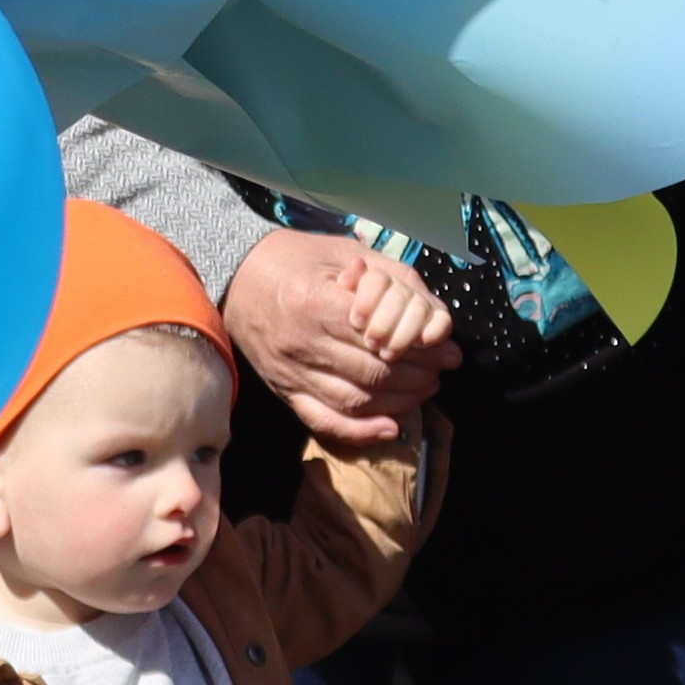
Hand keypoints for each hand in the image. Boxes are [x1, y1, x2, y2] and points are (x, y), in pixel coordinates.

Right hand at [221, 232, 451, 452]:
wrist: (235, 276)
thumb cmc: (293, 259)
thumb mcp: (343, 252)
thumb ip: (388, 279)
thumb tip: (431, 313)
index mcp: (316, 303)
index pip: (382, 339)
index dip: (423, 349)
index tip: (449, 350)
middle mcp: (302, 343)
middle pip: (374, 374)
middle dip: (419, 375)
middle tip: (443, 369)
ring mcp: (290, 372)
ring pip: (356, 401)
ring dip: (400, 401)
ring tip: (425, 389)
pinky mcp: (284, 391)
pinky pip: (324, 421)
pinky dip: (360, 432)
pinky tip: (390, 428)